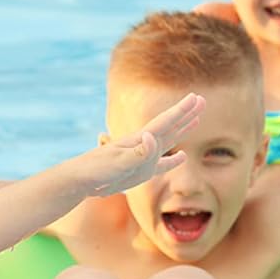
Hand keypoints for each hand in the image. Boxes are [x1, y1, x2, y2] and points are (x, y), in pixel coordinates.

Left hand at [84, 92, 205, 195]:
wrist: (78, 181)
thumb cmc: (96, 171)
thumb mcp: (118, 163)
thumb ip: (138, 153)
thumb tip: (153, 137)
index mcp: (139, 141)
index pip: (164, 122)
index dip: (181, 110)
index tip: (196, 97)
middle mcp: (142, 146)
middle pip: (169, 126)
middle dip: (185, 114)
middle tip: (202, 100)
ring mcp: (141, 158)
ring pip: (168, 141)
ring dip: (182, 130)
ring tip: (196, 120)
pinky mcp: (139, 172)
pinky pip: (162, 164)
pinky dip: (173, 161)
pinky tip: (182, 157)